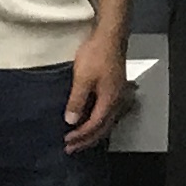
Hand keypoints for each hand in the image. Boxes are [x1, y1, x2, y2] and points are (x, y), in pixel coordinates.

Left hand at [63, 25, 132, 152]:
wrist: (110, 36)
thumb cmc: (98, 54)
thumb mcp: (82, 78)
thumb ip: (77, 101)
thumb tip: (71, 120)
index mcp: (110, 100)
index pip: (94, 125)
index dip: (80, 135)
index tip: (66, 141)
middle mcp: (117, 101)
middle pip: (103, 129)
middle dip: (86, 140)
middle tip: (71, 148)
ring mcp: (118, 96)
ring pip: (107, 123)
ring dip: (92, 133)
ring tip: (80, 140)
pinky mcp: (116, 90)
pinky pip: (108, 114)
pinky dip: (98, 123)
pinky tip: (91, 121)